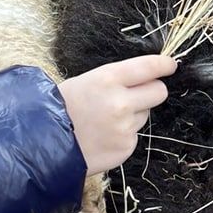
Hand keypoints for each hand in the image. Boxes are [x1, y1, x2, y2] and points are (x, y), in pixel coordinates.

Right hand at [58, 54, 176, 173]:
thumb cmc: (61, 107)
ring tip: (105, 120)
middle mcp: (121, 102)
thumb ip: (116, 80)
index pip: (148, 67)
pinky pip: (134, 135)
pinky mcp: (126, 147)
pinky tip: (103, 136)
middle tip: (137, 95)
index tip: (170, 65)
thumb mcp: (85, 81)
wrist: (42, 143)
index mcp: (108, 79)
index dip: (163, 64)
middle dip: (151, 91)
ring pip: (144, 114)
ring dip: (132, 115)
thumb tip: (145, 77)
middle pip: (159, 92)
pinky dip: (123, 135)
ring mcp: (125, 127)